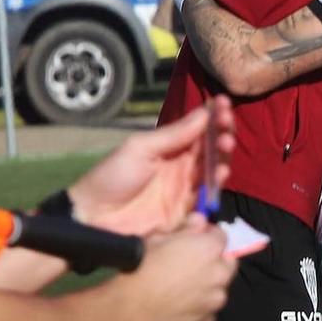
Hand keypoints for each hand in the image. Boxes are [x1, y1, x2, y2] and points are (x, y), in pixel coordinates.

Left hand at [67, 97, 234, 235]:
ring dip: (222, 156)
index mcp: (168, 147)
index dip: (212, 116)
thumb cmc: (113, 177)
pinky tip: (219, 171)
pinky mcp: (184, 212)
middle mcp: (180, 166)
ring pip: (211, 170)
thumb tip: (203, 112)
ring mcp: (183, 188)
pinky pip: (206, 197)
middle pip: (209, 148)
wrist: (95, 216)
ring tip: (225, 145)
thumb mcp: (140, 148)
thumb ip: (173, 134)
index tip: (223, 104)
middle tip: (227, 127)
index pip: (197, 128)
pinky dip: (216, 184)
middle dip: (222, 134)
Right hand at [116, 221, 235, 320]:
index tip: (196, 238)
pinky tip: (179, 307)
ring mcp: (214, 303)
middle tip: (191, 263)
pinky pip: (207, 312)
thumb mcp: (158, 237)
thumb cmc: (141, 268)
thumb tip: (199, 222)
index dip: (208, 236)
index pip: (222, 236)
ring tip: (182, 288)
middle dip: (214, 261)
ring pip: (218, 290)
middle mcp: (219, 276)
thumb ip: (186, 227)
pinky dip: (198, 308)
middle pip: (227, 264)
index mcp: (210, 250)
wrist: (129, 309)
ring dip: (207, 287)